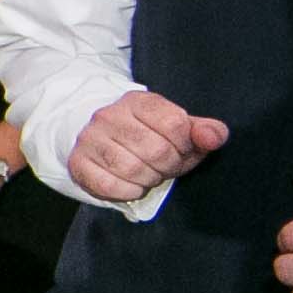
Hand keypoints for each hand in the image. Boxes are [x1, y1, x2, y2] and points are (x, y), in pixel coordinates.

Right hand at [66, 88, 228, 203]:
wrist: (98, 138)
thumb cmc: (145, 135)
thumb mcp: (176, 128)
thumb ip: (203, 131)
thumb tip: (214, 138)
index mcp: (137, 101)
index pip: (175, 124)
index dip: (185, 145)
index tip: (180, 149)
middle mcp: (109, 116)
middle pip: (156, 150)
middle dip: (168, 166)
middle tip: (164, 167)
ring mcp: (89, 139)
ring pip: (132, 169)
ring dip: (149, 180)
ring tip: (148, 174)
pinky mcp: (78, 162)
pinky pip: (109, 185)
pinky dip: (128, 191)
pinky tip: (131, 185)